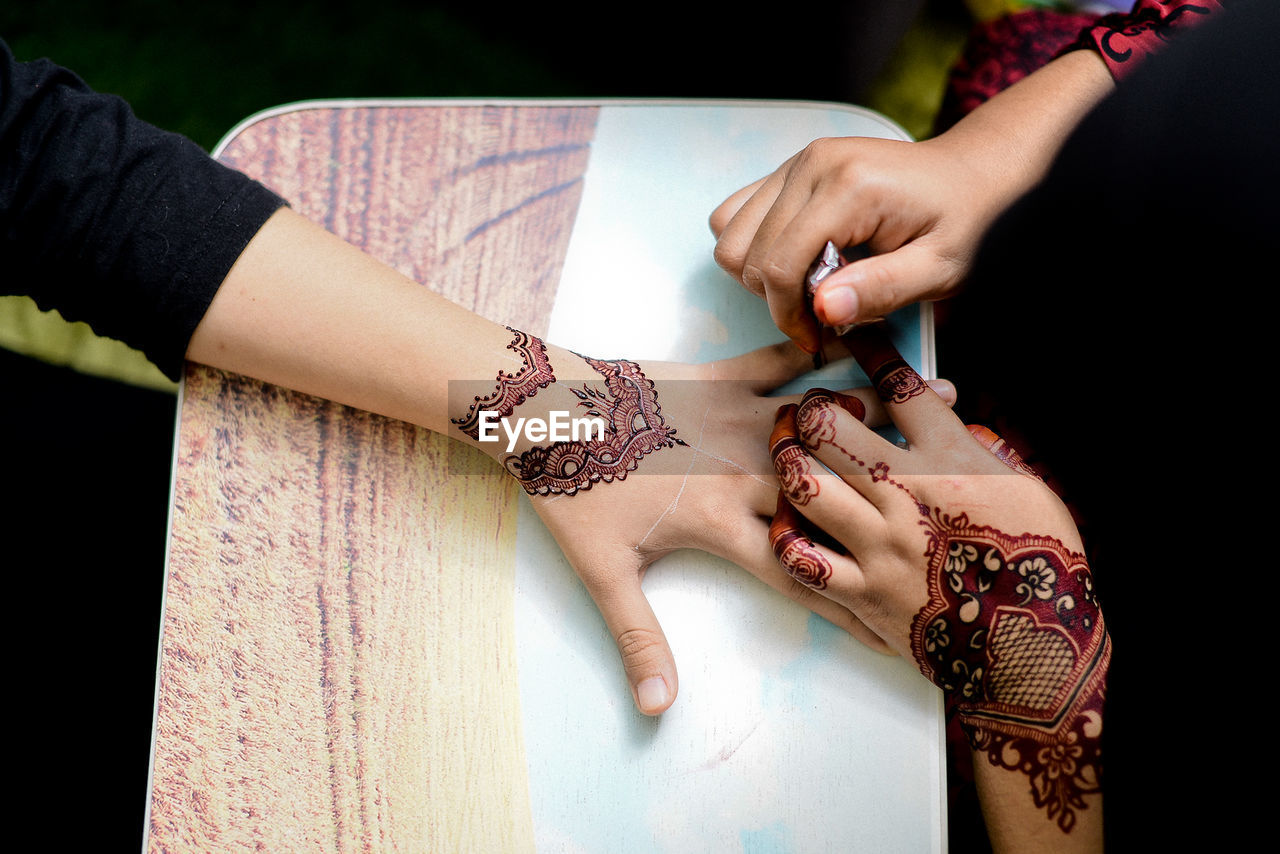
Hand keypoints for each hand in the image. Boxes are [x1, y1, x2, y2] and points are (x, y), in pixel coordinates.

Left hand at [459, 329, 957, 714]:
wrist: (541, 412)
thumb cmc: (573, 491)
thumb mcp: (604, 573)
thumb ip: (639, 640)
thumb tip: (657, 709)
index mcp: (720, 522)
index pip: (799, 572)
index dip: (850, 601)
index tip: (899, 621)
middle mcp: (742, 470)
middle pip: (829, 496)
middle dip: (890, 509)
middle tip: (954, 512)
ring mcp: (736, 418)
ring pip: (821, 425)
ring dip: (877, 427)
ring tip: (940, 419)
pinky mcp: (720, 375)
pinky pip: (782, 361)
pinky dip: (822, 350)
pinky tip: (865, 335)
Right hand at [709, 50, 1114, 353]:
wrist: (977, 174)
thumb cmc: (967, 222)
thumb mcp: (941, 269)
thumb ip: (881, 289)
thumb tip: (823, 310)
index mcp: (849, 186)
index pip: (779, 267)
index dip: (789, 317)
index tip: (819, 339)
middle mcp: (812, 164)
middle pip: (745, 254)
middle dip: (776, 298)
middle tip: (824, 313)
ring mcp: (798, 161)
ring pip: (729, 233)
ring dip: (761, 273)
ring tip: (811, 285)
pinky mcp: (791, 167)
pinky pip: (736, 214)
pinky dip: (756, 247)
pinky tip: (801, 260)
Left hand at [767, 325, 1107, 849]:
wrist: (1034, 648)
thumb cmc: (1039, 563)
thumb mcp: (1026, 488)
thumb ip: (982, 449)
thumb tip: (955, 420)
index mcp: (952, 461)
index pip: (901, 388)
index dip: (872, 354)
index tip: (853, 338)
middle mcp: (907, 495)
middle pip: (830, 429)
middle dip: (807, 409)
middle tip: (803, 409)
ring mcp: (879, 545)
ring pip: (805, 485)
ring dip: (785, 460)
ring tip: (782, 451)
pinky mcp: (862, 593)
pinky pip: (802, 558)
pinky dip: (786, 536)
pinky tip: (783, 521)